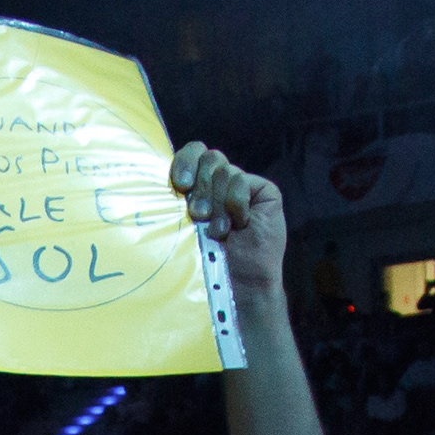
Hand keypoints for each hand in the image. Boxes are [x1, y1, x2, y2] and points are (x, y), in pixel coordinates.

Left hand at [170, 142, 287, 294]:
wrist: (236, 282)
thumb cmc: (206, 258)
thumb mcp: (185, 224)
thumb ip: (181, 198)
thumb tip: (171, 180)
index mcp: (200, 183)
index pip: (192, 153)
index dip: (185, 161)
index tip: (181, 184)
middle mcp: (221, 181)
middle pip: (209, 158)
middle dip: (201, 188)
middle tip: (199, 215)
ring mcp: (243, 184)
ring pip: (225, 171)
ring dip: (218, 203)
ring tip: (218, 230)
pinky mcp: (263, 190)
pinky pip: (242, 181)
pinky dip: (236, 203)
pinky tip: (239, 223)